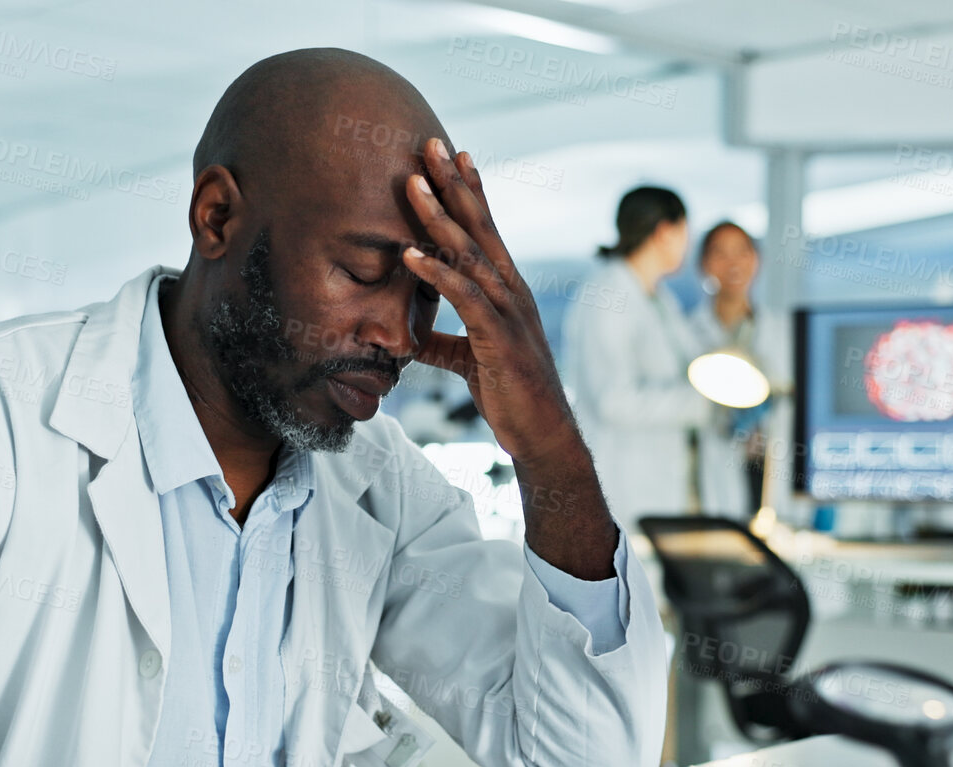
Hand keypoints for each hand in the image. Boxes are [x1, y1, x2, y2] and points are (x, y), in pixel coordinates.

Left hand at [401, 137, 574, 467]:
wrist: (541, 435)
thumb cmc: (509, 395)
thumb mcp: (468, 360)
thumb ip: (442, 341)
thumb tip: (411, 334)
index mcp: (507, 290)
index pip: (485, 230)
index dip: (469, 191)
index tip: (451, 156)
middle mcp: (512, 290)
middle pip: (479, 226)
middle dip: (453, 184)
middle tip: (430, 144)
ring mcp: (508, 312)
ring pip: (469, 253)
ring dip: (437, 216)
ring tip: (410, 183)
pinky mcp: (499, 338)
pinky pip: (464, 298)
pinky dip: (436, 273)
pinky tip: (410, 255)